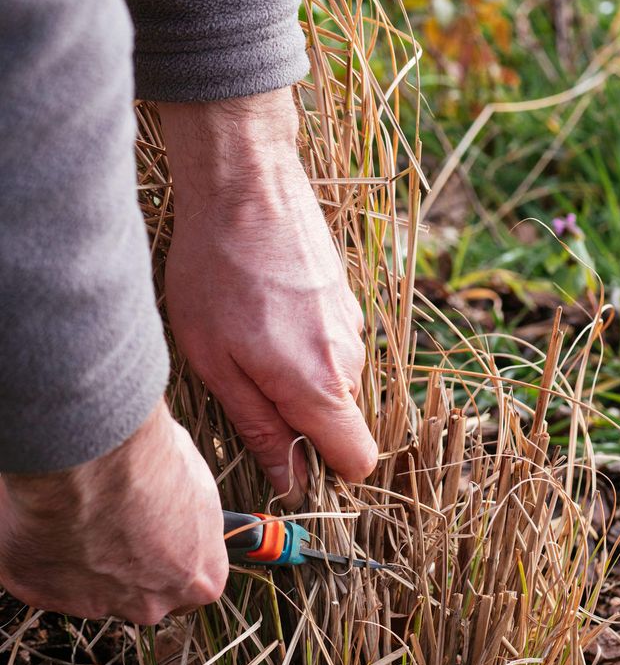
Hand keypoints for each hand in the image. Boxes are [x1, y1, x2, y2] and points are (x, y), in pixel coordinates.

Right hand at [0, 400, 227, 624]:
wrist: (89, 454)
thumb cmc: (149, 460)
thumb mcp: (197, 487)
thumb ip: (190, 524)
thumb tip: (178, 519)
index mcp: (198, 579)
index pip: (194, 585)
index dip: (174, 556)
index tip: (161, 535)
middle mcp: (151, 603)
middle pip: (143, 592)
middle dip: (130, 562)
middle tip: (116, 516)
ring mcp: (97, 605)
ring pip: (93, 585)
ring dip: (87, 556)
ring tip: (81, 509)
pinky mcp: (45, 596)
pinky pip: (49, 576)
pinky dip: (47, 551)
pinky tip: (53, 515)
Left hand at [159, 89, 377, 508]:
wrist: (247, 185)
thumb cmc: (217, 272)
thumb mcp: (217, 362)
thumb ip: (260, 426)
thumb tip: (289, 478)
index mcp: (318, 384)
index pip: (358, 459)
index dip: (326, 468)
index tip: (287, 453)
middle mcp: (349, 357)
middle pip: (342, 418)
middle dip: (302, 415)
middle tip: (246, 378)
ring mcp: (354, 322)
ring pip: (336, 377)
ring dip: (301, 373)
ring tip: (251, 335)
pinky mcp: (348, 296)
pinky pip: (334, 342)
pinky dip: (307, 339)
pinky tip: (267, 307)